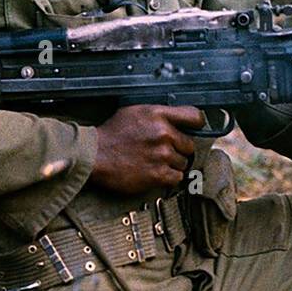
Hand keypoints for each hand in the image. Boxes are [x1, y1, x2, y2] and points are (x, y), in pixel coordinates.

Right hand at [89, 104, 204, 194]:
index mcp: (158, 114)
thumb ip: (159, 115)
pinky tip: (155, 173)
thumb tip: (177, 120)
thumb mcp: (135, 112)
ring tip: (153, 162)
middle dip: (178, 149)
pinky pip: (177, 178)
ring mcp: (162, 154)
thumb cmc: (112, 134)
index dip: (197, 125)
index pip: (194, 116)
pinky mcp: (158, 174)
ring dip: (172, 165)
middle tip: (161, 151)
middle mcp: (163, 133)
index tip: (194, 130)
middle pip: (189, 145)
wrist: (94, 156)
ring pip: (183, 163)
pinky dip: (168, 178)